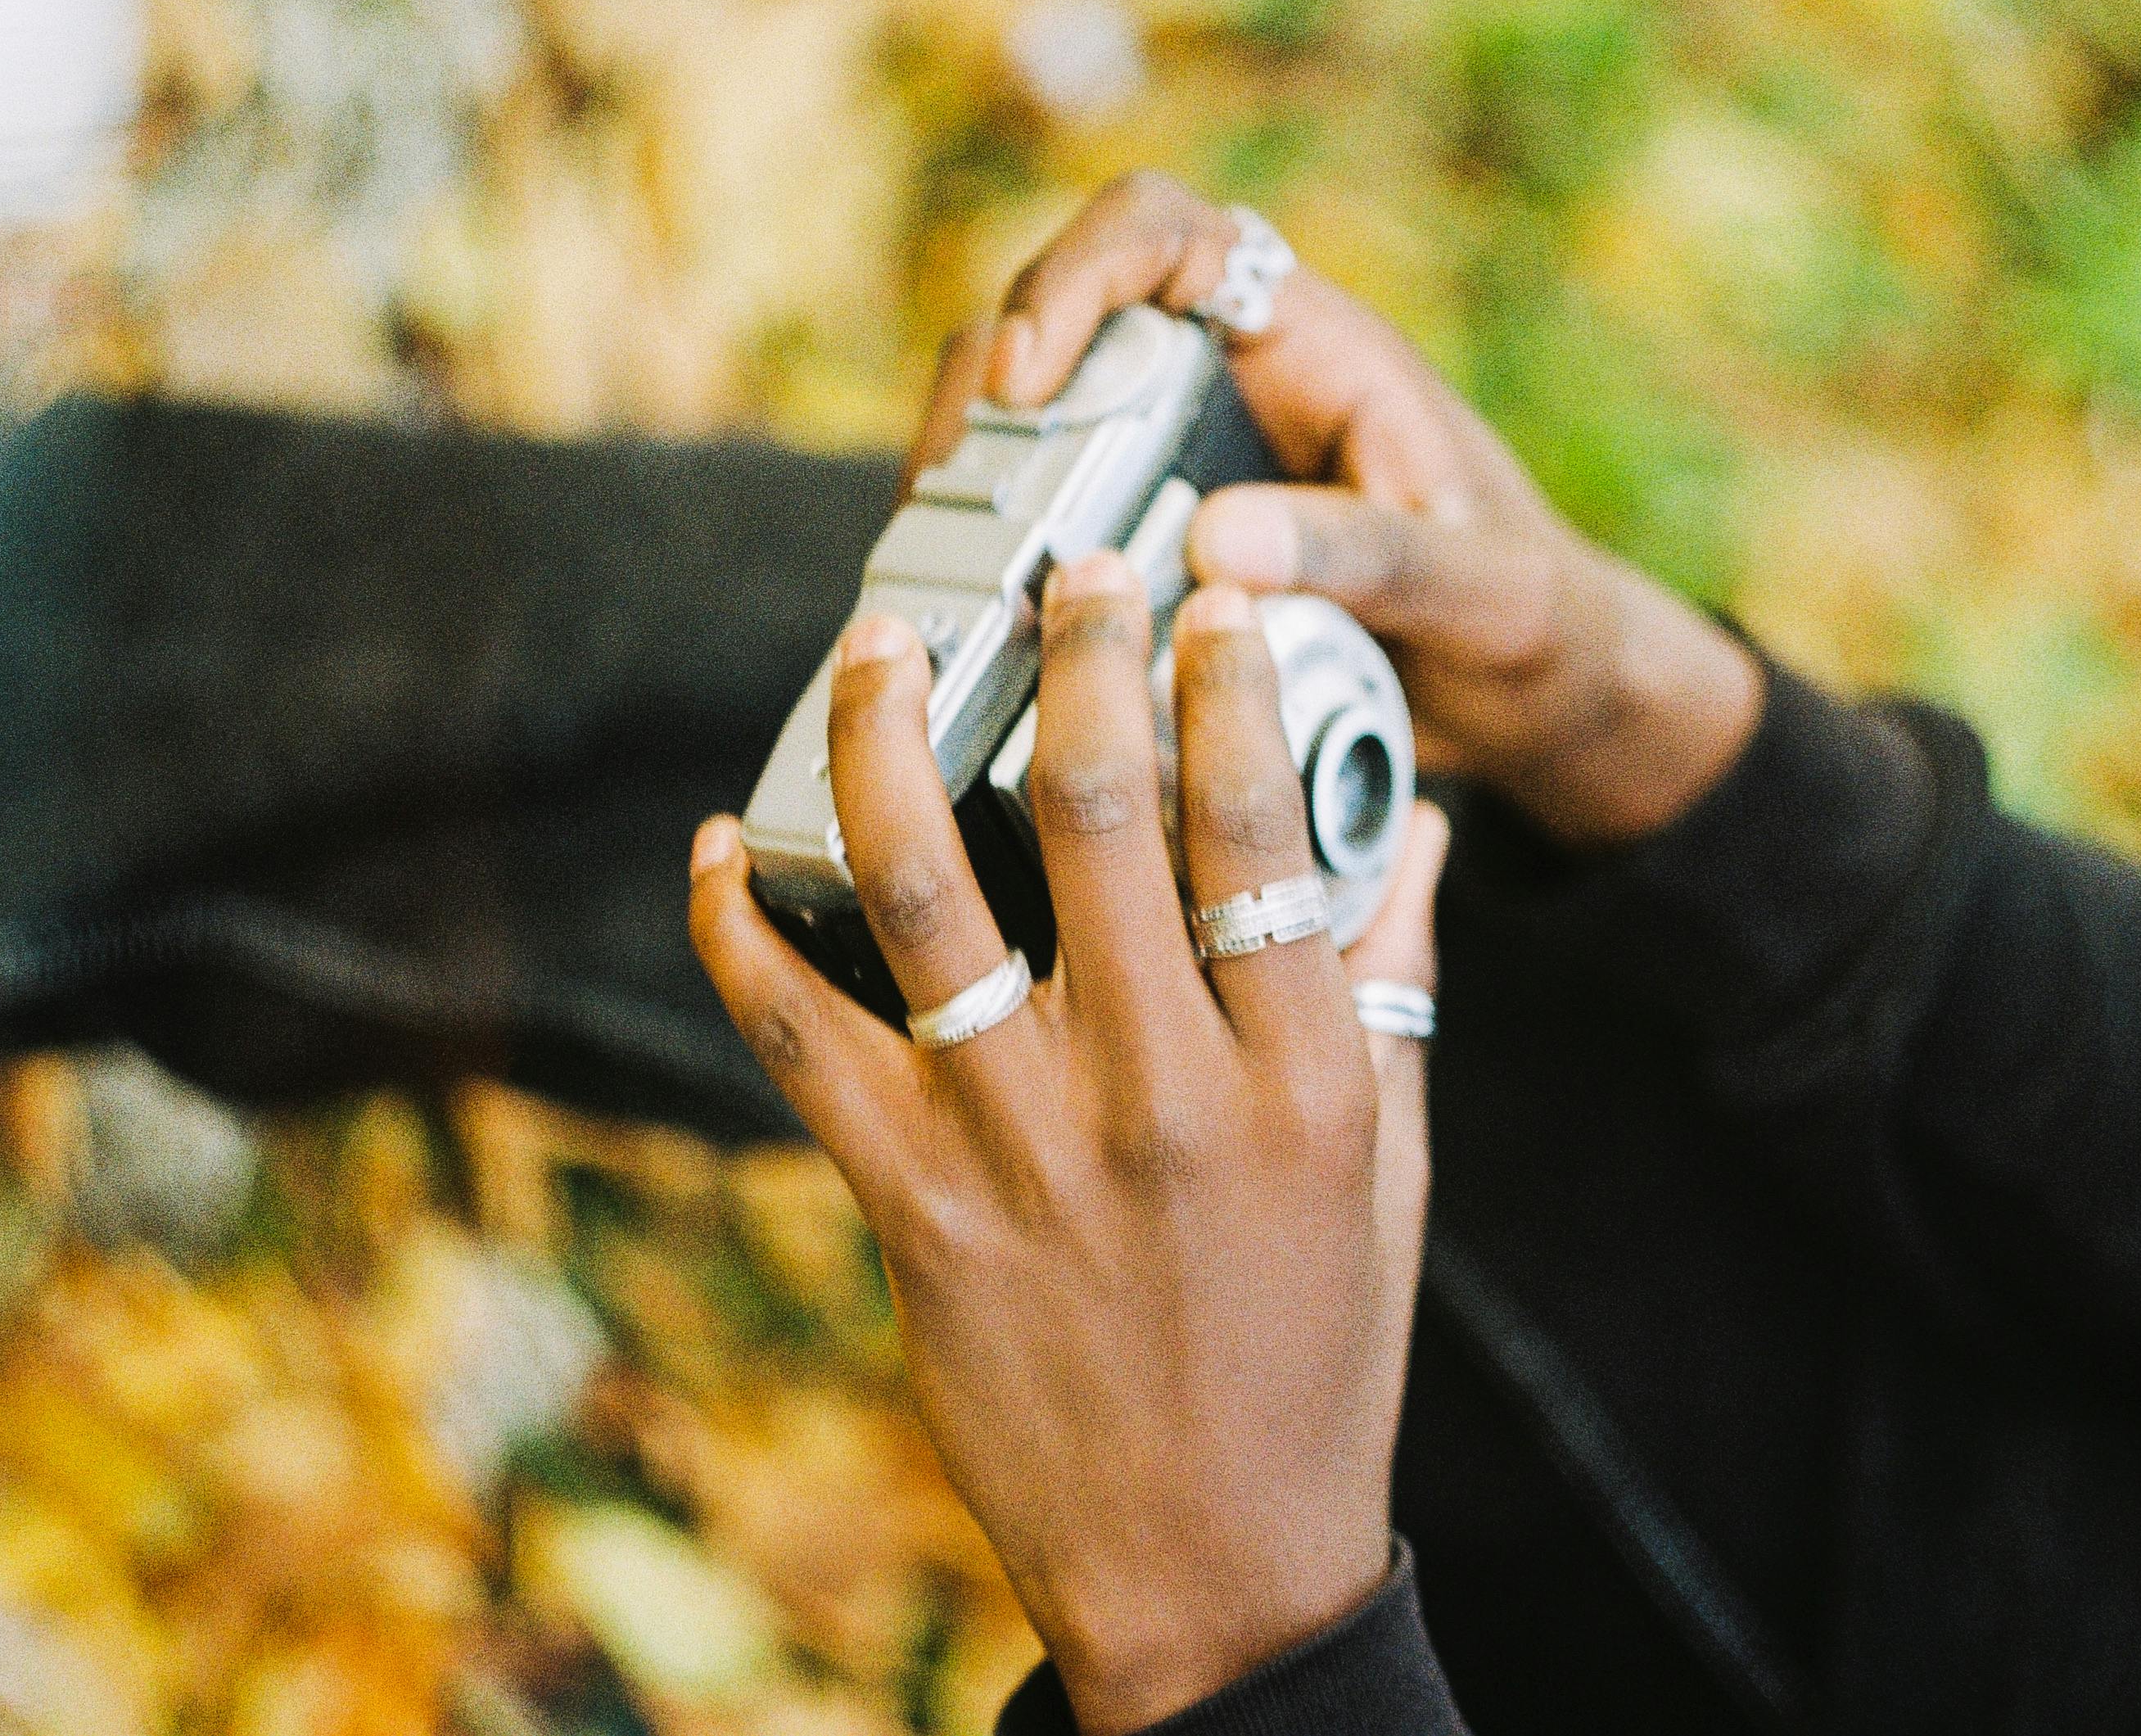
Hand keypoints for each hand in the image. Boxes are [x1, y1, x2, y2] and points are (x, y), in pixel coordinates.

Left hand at [689, 552, 1450, 1735]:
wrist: (1213, 1572)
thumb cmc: (1318, 1355)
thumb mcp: (1392, 1166)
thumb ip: (1393, 979)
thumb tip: (1418, 817)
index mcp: (1303, 1076)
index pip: (1262, 823)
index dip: (1225, 677)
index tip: (1202, 589)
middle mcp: (1162, 1095)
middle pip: (1103, 813)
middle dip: (1075, 654)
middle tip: (1060, 568)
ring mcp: (1022, 1153)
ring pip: (929, 895)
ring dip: (884, 745)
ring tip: (872, 643)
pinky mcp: (912, 1211)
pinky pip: (799, 1039)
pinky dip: (743, 928)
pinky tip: (722, 843)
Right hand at [912, 172, 1762, 850]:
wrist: (1541, 693)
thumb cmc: (1530, 612)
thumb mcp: (1476, 589)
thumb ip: (1365, 554)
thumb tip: (1212, 544)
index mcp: (1311, 339)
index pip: (1167, 233)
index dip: (1078, 274)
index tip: (1025, 374)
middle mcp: (1225, 380)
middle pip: (1058, 320)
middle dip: (984, 390)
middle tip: (952, 499)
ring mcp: (1174, 458)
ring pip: (1027, 420)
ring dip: (970, 478)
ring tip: (945, 568)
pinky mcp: (1148, 540)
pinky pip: (1043, 519)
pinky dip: (995, 555)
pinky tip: (973, 621)